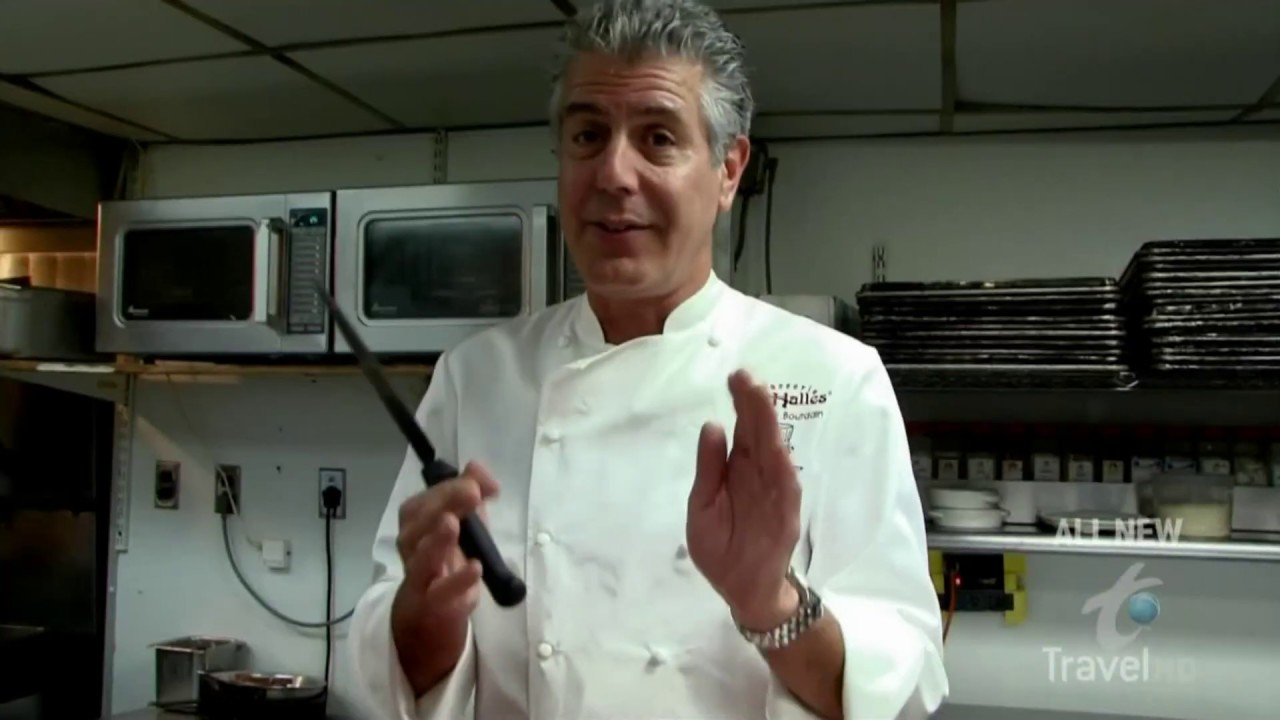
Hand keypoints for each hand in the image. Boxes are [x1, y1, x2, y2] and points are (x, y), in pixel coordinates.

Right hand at [391, 461, 498, 695]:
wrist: (430, 613)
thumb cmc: (449, 557)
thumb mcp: (464, 522)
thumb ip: (470, 490)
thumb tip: (477, 467)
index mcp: (415, 523)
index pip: (423, 501)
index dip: (449, 488)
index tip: (480, 484)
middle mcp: (410, 547)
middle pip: (417, 525)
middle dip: (442, 505)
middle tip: (470, 493)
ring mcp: (419, 577)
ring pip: (420, 557)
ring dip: (437, 540)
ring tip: (454, 524)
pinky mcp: (432, 604)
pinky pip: (440, 593)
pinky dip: (457, 581)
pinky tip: (475, 568)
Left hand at [686, 369, 800, 630]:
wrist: (741, 590)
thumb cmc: (721, 547)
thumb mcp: (702, 505)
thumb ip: (709, 469)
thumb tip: (712, 425)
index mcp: (738, 469)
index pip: (742, 429)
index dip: (740, 403)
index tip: (734, 376)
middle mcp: (759, 474)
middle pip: (759, 433)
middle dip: (754, 404)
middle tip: (745, 375)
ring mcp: (774, 493)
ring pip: (774, 452)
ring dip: (769, 426)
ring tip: (761, 398)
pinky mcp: (785, 515)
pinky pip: (786, 488)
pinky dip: (782, 467)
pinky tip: (776, 446)